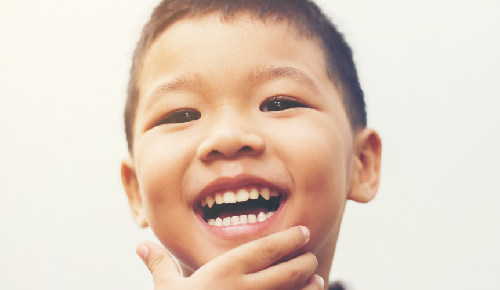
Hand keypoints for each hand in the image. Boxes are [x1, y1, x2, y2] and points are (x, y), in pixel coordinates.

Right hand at [136, 226, 323, 289]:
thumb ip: (159, 265)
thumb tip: (141, 246)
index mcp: (225, 272)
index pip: (265, 249)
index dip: (288, 239)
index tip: (303, 232)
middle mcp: (246, 289)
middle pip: (287, 271)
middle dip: (304, 262)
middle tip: (310, 256)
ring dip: (310, 286)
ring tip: (318, 279)